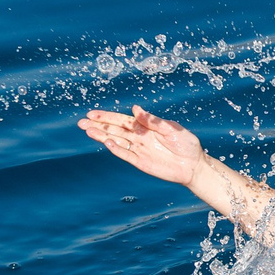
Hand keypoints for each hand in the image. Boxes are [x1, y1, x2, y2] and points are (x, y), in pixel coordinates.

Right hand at [79, 105, 205, 184]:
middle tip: (81, 122)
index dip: (107, 117)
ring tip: (87, 131)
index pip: (121, 120)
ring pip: (116, 141)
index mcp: (145, 127)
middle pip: (114, 130)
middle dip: (98, 126)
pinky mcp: (141, 162)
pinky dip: (116, 149)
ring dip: (102, 137)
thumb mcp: (171, 128)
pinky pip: (126, 155)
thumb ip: (153, 120)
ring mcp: (138, 150)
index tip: (92, 113)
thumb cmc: (186, 144)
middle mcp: (139, 137)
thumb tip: (135, 109)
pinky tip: (107, 143)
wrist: (193, 165)